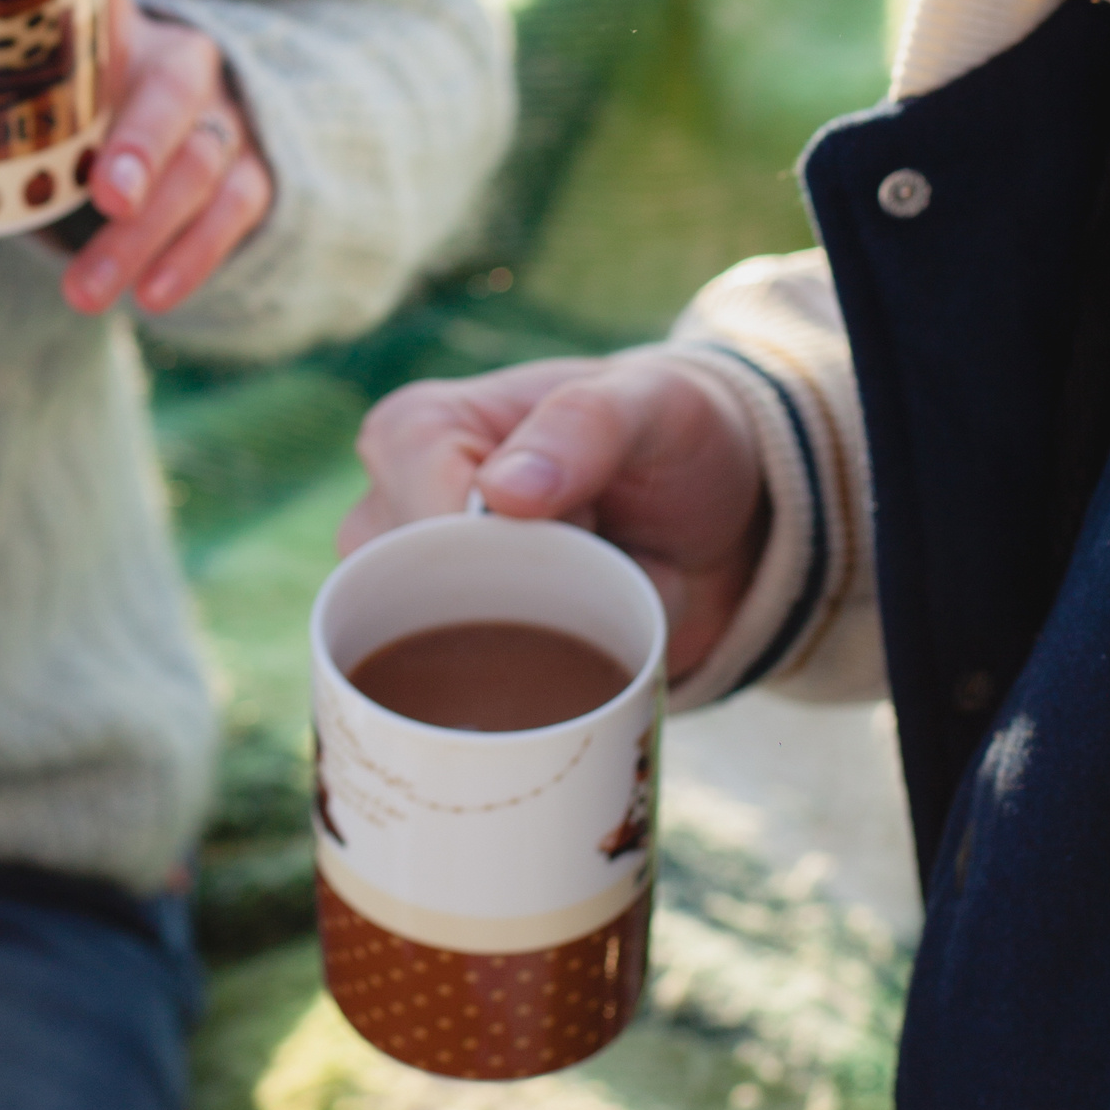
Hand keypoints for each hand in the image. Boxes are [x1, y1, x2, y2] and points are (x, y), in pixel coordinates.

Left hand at [62, 0, 273, 320]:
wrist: (151, 99)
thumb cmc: (98, 62)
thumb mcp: (86, 25)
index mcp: (160, 42)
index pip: (162, 84)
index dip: (138, 135)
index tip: (104, 186)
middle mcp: (206, 85)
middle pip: (188, 134)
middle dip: (150, 181)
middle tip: (106, 216)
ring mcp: (233, 135)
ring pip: (208, 184)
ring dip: (149, 242)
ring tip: (86, 296)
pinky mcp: (250, 183)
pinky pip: (236, 220)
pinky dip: (195, 259)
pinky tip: (153, 299)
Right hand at [345, 340, 767, 678]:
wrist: (718, 526)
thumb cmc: (668, 439)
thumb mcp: (652, 406)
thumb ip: (584, 425)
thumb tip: (500, 493)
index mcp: (415, 433)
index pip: (426, 527)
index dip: (518, 551)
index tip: (590, 518)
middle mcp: (391, 512)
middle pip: (420, 605)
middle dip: (529, 604)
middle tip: (598, 552)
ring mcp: (414, 590)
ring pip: (439, 664)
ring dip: (536, 646)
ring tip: (587, 589)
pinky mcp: (451, 653)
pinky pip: (467, 703)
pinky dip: (538, 686)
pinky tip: (576, 641)